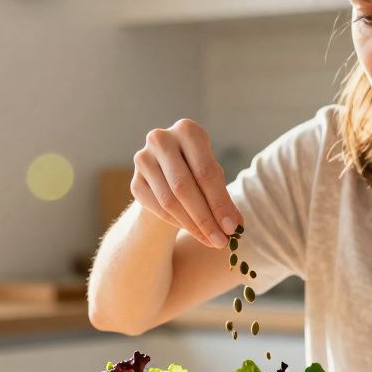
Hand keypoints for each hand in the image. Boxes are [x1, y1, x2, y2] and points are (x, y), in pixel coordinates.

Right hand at [131, 119, 241, 247]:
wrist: (169, 174)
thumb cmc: (199, 173)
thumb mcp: (215, 179)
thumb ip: (224, 199)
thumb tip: (236, 226)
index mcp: (187, 130)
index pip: (205, 172)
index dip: (220, 202)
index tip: (233, 228)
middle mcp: (161, 139)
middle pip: (184, 186)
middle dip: (205, 218)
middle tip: (222, 241)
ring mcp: (143, 159)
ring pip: (169, 200)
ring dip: (192, 225)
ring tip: (211, 240)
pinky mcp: (135, 182)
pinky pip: (157, 208)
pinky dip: (177, 223)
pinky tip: (193, 232)